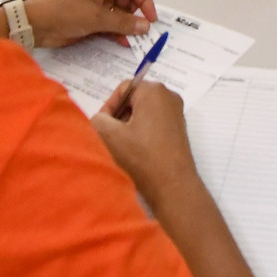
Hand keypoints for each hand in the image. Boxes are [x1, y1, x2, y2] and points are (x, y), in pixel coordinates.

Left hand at [26, 0, 156, 47]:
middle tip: (146, 34)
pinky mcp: (92, 22)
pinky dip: (118, 34)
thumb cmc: (66, 12)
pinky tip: (124, 44)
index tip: (152, 19)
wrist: (37, 25)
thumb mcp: (96, 16)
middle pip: (129, 3)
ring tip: (137, 42)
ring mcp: (97, 8)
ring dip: (128, 28)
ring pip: (120, 16)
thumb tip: (146, 26)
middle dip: (137, 17)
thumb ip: (122, 22)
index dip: (145, 2)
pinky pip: (111, 27)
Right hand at [92, 80, 200, 201]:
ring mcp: (177, 114)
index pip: (123, 89)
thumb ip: (97, 119)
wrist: (172, 186)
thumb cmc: (141, 157)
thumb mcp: (109, 135)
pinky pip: (154, 124)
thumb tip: (100, 120)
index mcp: (154, 91)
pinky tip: (136, 153)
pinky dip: (142, 134)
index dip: (109, 107)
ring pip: (144, 114)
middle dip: (119, 117)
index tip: (102, 127)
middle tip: (110, 137)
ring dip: (129, 127)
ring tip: (122, 147)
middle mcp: (169, 97)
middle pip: (134, 100)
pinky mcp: (179, 130)